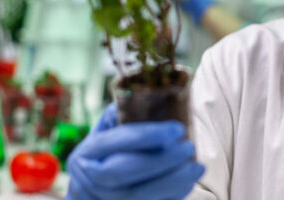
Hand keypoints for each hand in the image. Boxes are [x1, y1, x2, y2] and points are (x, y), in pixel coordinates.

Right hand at [65, 103, 204, 199]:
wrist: (86, 193)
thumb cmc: (101, 157)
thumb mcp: (103, 134)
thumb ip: (121, 116)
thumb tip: (150, 93)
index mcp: (88, 152)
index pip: (117, 141)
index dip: (148, 135)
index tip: (177, 129)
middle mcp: (91, 179)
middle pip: (125, 171)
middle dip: (162, 160)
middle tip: (189, 147)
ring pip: (139, 195)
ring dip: (173, 181)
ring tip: (198, 167)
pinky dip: (173, 196)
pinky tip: (189, 182)